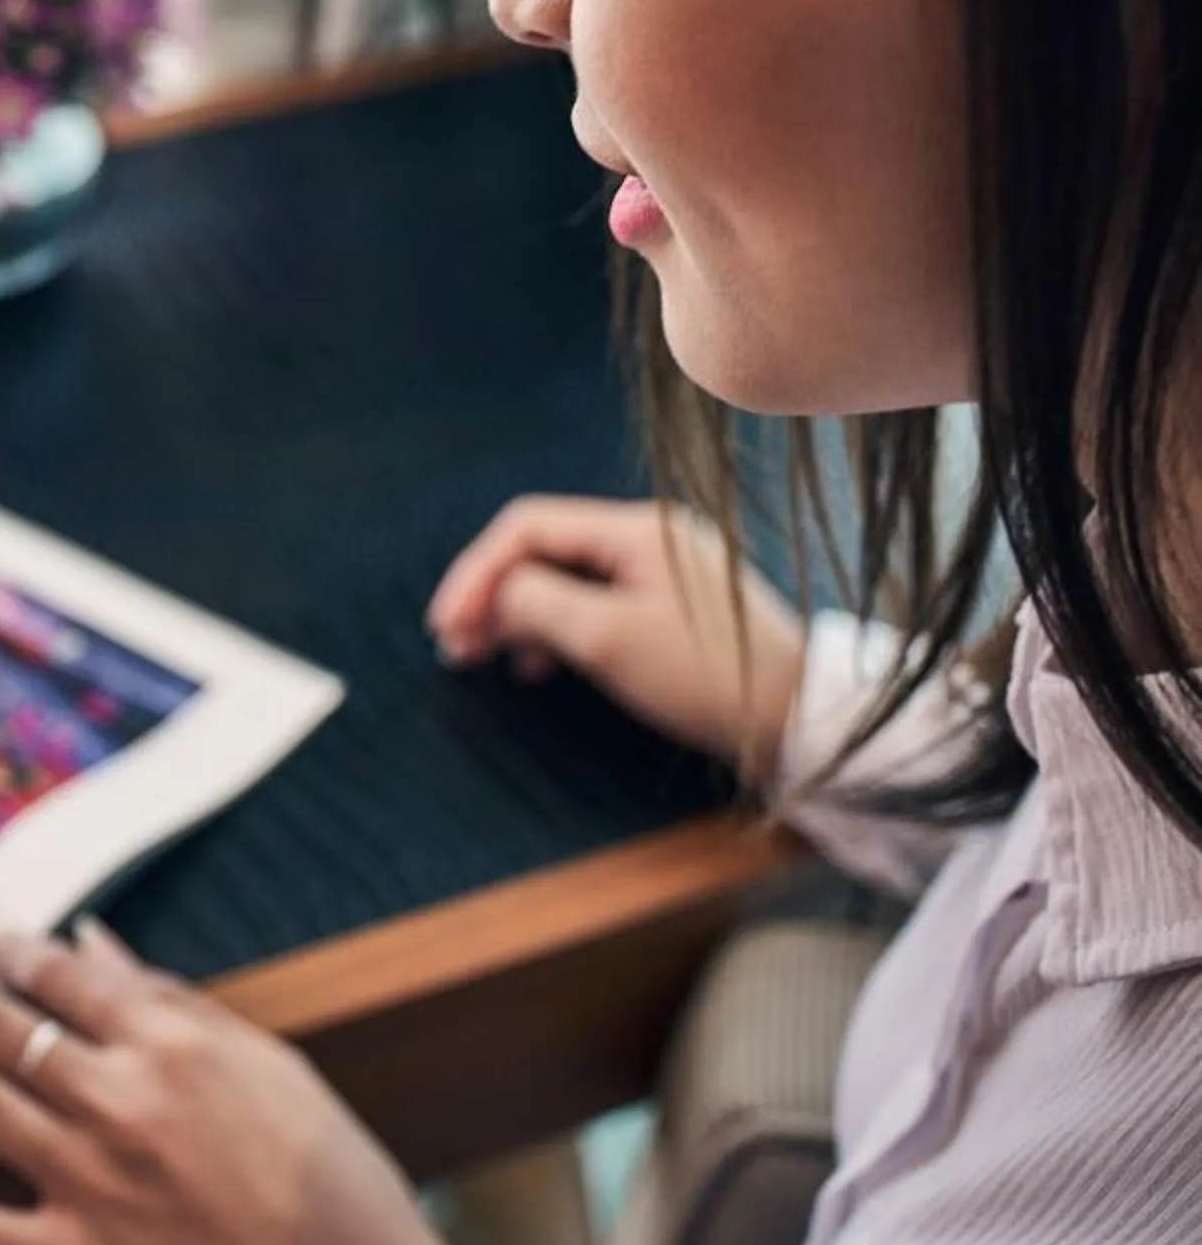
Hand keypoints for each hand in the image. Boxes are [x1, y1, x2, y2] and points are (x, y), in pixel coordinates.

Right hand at [427, 495, 806, 781]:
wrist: (798, 719)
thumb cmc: (702, 675)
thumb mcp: (606, 638)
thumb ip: (536, 601)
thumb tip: (493, 593)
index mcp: (636, 529)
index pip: (528, 526)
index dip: (476, 571)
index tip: (446, 623)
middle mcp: (648, 538)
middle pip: (543, 550)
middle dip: (492, 595)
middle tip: (454, 646)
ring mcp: (662, 572)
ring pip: (565, 579)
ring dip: (518, 615)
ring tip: (485, 658)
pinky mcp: (670, 609)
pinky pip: (594, 604)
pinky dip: (555, 630)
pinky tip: (539, 666)